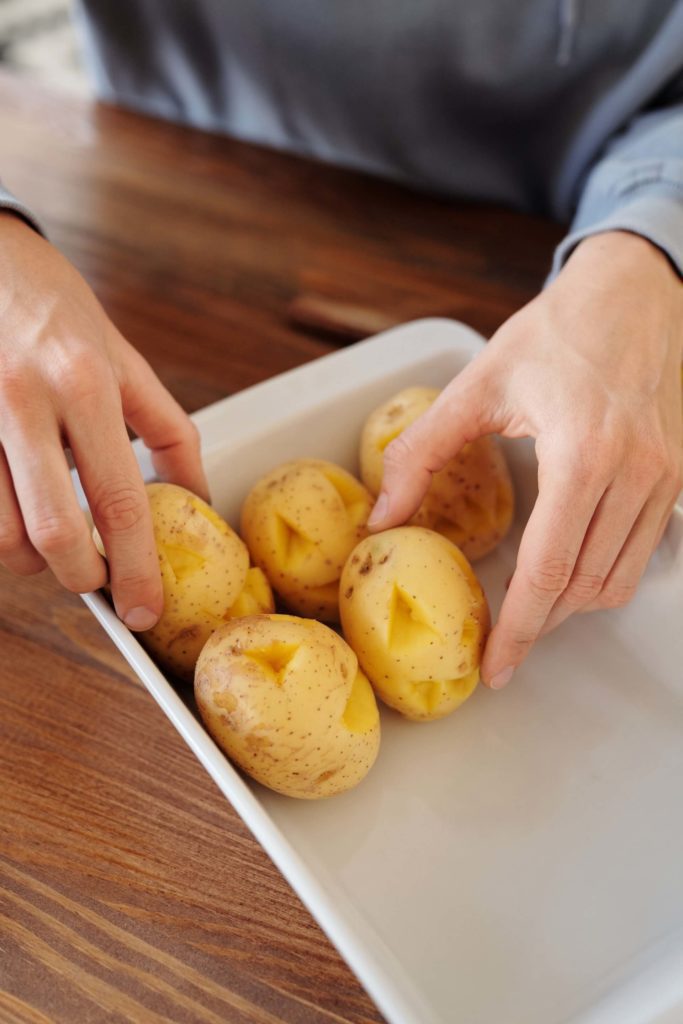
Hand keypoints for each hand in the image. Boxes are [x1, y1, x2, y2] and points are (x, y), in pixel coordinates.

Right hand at [0, 214, 208, 627]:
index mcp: (86, 382)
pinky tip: (16, 506)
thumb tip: (198, 497)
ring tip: (51, 541)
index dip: (135, 567)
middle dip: (79, 575)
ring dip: (30, 559)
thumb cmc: (53, 305)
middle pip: (53, 532)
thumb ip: (166, 428)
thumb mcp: (123, 354)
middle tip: (94, 578)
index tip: (144, 610)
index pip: (119, 499)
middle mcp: (24, 400)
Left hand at [368, 231, 682, 687]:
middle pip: (584, 586)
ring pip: (618, 579)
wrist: (635, 290)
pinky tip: (569, 564)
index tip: (495, 667)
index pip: (549, 571)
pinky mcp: (680, 476)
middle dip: (539, 624)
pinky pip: (644, 552)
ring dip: (571, 603)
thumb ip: (420, 453)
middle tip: (501, 641)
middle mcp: (635, 474)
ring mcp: (666, 478)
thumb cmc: (555, 331)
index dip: (518, 630)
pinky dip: (603, 573)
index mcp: (582, 454)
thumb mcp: (476, 384)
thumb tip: (382, 518)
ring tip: (530, 605)